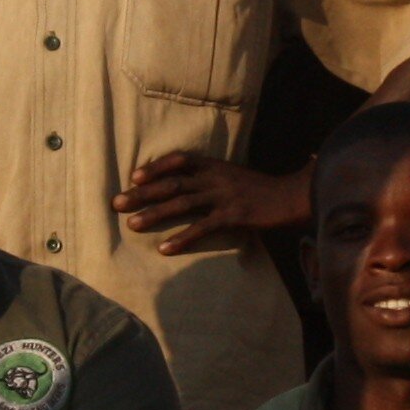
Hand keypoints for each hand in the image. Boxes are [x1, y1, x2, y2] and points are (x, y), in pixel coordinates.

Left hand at [113, 152, 307, 257]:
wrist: (292, 196)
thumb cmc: (261, 190)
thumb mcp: (234, 176)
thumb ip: (211, 178)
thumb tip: (187, 186)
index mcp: (215, 165)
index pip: (179, 161)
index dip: (155, 167)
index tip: (133, 176)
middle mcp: (215, 177)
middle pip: (172, 183)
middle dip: (142, 193)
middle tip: (117, 203)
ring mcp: (224, 196)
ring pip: (182, 203)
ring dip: (154, 215)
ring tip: (132, 225)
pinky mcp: (234, 215)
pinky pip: (203, 227)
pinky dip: (182, 238)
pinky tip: (165, 249)